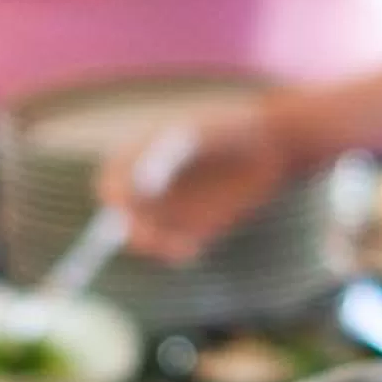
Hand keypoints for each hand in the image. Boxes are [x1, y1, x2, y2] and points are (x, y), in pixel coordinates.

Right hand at [98, 101, 300, 260]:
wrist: (271, 143)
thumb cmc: (231, 127)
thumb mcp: (200, 133)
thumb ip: (169, 155)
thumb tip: (143, 189)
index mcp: (138, 158)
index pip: (110, 184)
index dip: (114, 197)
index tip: (128, 204)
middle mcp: (148, 188)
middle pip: (122, 219)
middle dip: (132, 231)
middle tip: (150, 238)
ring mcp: (170, 211)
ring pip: (147, 238)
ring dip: (155, 246)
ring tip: (180, 245)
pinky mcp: (193, 229)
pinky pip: (174, 249)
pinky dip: (175, 253)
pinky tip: (191, 248)